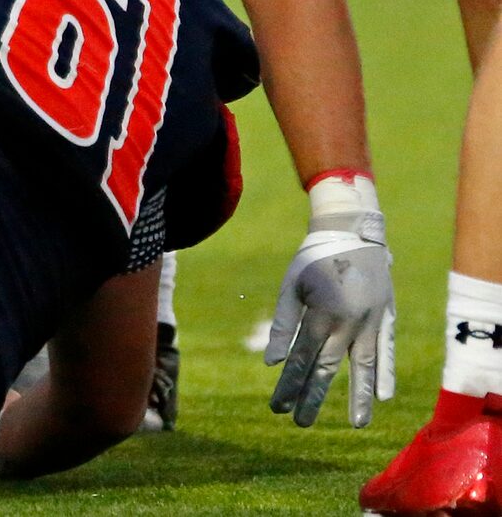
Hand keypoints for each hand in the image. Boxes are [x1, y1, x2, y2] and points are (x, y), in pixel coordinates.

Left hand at [266, 174, 396, 426]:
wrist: (351, 232)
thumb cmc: (314, 258)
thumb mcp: (292, 285)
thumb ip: (284, 323)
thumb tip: (272, 362)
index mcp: (320, 314)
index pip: (301, 358)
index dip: (289, 385)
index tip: (277, 407)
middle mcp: (347, 323)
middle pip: (327, 368)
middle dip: (312, 397)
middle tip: (300, 423)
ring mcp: (371, 322)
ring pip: (363, 367)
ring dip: (358, 397)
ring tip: (356, 425)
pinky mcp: (387, 318)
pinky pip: (387, 351)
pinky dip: (386, 373)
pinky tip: (382, 396)